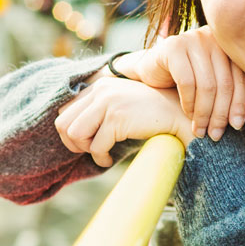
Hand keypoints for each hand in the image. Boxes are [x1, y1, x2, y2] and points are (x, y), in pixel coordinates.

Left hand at [55, 77, 193, 166]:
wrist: (180, 114)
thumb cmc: (153, 114)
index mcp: (100, 85)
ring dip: (86, 150)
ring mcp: (108, 103)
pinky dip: (100, 158)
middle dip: (74, 143)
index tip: (88, 142)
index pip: (65, 110)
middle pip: (63, 123)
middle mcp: (101, 90)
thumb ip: (100, 109)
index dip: (72, 131)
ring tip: (101, 154)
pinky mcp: (117, 118)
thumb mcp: (123, 104)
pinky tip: (110, 159)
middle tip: (91, 151)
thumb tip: (71, 132)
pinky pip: (96, 146)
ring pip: (74, 134)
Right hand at [108, 27, 244, 140]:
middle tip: (216, 134)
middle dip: (221, 113)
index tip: (237, 126)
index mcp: (230, 45)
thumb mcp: (215, 86)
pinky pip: (187, 81)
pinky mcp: (173, 46)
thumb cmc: (189, 79)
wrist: (152, 71)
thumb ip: (237, 90)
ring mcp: (194, 39)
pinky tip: (188, 115)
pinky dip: (189, 103)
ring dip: (204, 113)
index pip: (242, 77)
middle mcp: (214, 38)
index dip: (240, 104)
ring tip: (201, 131)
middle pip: (225, 82)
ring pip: (207, 85)